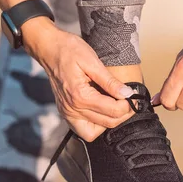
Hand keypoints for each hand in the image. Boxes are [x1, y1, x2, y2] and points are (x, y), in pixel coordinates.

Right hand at [23, 17, 134, 140]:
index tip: (134, 96)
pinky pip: (82, 130)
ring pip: (94, 132)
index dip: (128, 105)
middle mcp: (72, 109)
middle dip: (123, 114)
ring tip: (116, 108)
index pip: (113, 110)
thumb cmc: (69, 51)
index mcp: (80, 96)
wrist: (49, 49)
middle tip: (130, 102)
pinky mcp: (65, 113)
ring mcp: (67, 113)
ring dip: (109, 123)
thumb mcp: (92, 61)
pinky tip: (102, 112)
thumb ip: (110, 81)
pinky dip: (95, 126)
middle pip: (107, 123)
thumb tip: (127, 94)